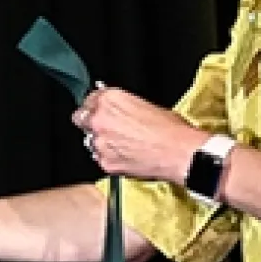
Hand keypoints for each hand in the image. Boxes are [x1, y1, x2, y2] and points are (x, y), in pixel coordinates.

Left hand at [74, 85, 206, 183]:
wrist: (180, 152)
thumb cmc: (170, 128)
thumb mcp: (145, 105)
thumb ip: (121, 105)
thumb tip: (115, 109)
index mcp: (109, 100)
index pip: (89, 100)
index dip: (96, 106)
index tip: (99, 110)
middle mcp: (99, 119)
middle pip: (80, 119)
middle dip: (90, 122)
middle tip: (106, 127)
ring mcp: (100, 142)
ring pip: (89, 140)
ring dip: (100, 141)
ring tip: (121, 144)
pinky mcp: (104, 162)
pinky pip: (99, 158)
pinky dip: (109, 157)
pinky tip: (125, 156)